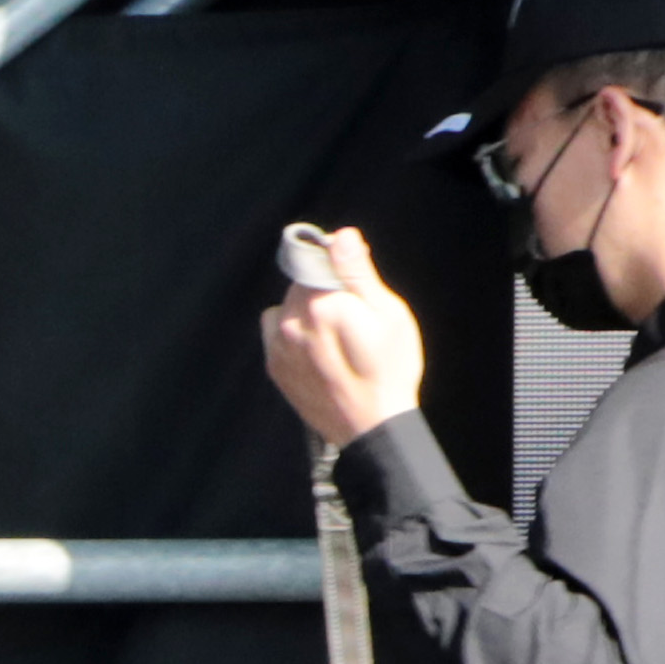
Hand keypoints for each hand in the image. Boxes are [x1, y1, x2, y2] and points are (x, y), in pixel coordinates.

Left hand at [262, 223, 424, 451]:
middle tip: (352, 315)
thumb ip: (358, 273)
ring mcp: (279, 346)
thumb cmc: (390, 369)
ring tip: (335, 335)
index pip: (316, 259)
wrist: (372, 427)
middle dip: (323, 288)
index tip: (354, 283)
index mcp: (322, 303)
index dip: (337, 266)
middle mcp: (292, 321)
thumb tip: (340, 236)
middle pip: (301, 283)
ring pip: (287, 305)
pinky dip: (292, 331)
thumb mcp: (389, 314)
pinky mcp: (274, 367)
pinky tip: (317, 348)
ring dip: (305, 310)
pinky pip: (276, 331)